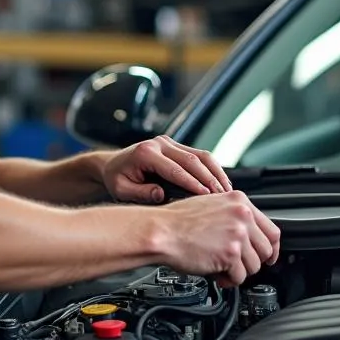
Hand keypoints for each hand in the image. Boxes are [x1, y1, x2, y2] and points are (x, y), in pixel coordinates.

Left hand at [103, 135, 232, 203]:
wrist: (112, 165)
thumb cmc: (116, 179)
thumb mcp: (122, 190)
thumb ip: (140, 193)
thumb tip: (161, 194)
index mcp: (146, 153)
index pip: (175, 169)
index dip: (192, 183)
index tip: (206, 197)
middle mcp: (159, 143)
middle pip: (192, 160)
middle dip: (209, 179)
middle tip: (223, 197)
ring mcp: (168, 142)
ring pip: (200, 155)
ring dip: (215, 172)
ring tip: (227, 191)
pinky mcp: (176, 145)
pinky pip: (198, 155)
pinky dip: (212, 168)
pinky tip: (221, 182)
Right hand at [156, 190, 280, 286]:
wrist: (161, 231)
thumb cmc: (176, 221)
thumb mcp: (210, 205)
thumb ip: (232, 216)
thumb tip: (246, 234)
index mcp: (239, 201)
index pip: (271, 229)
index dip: (270, 248)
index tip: (268, 256)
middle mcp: (242, 215)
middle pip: (266, 249)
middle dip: (252, 262)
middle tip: (236, 265)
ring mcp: (238, 234)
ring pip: (254, 265)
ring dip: (237, 271)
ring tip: (220, 267)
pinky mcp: (230, 253)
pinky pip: (240, 276)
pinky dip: (228, 280)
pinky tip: (215, 273)